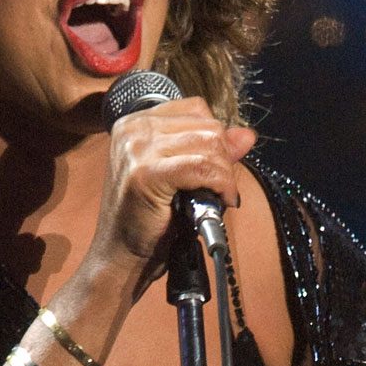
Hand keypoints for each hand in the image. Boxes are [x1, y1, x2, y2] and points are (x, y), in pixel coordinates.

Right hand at [89, 96, 254, 287]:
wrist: (120, 257)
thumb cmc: (148, 220)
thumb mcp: (181, 178)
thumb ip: (210, 152)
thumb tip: (246, 135)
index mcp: (135, 123)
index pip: (195, 108)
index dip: (215, 137)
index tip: (217, 167)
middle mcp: (132, 129)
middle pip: (206, 124)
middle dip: (223, 157)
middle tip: (219, 187)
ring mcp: (136, 149)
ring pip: (209, 144)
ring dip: (224, 173)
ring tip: (218, 196)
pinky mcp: (146, 173)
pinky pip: (203, 167)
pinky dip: (221, 184)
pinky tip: (220, 200)